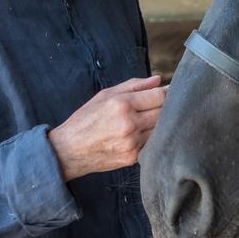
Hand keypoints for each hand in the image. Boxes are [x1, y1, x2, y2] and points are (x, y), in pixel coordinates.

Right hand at [47, 74, 167, 180]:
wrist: (69, 150)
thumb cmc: (85, 120)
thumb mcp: (104, 95)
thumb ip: (133, 86)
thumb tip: (158, 80)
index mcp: (121, 104)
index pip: (159, 96)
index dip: (167, 93)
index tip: (169, 92)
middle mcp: (129, 124)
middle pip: (163, 113)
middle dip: (163, 108)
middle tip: (156, 107)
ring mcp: (132, 142)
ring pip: (160, 129)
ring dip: (157, 124)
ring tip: (143, 121)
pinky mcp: (132, 157)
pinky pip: (151, 144)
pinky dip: (149, 138)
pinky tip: (137, 135)